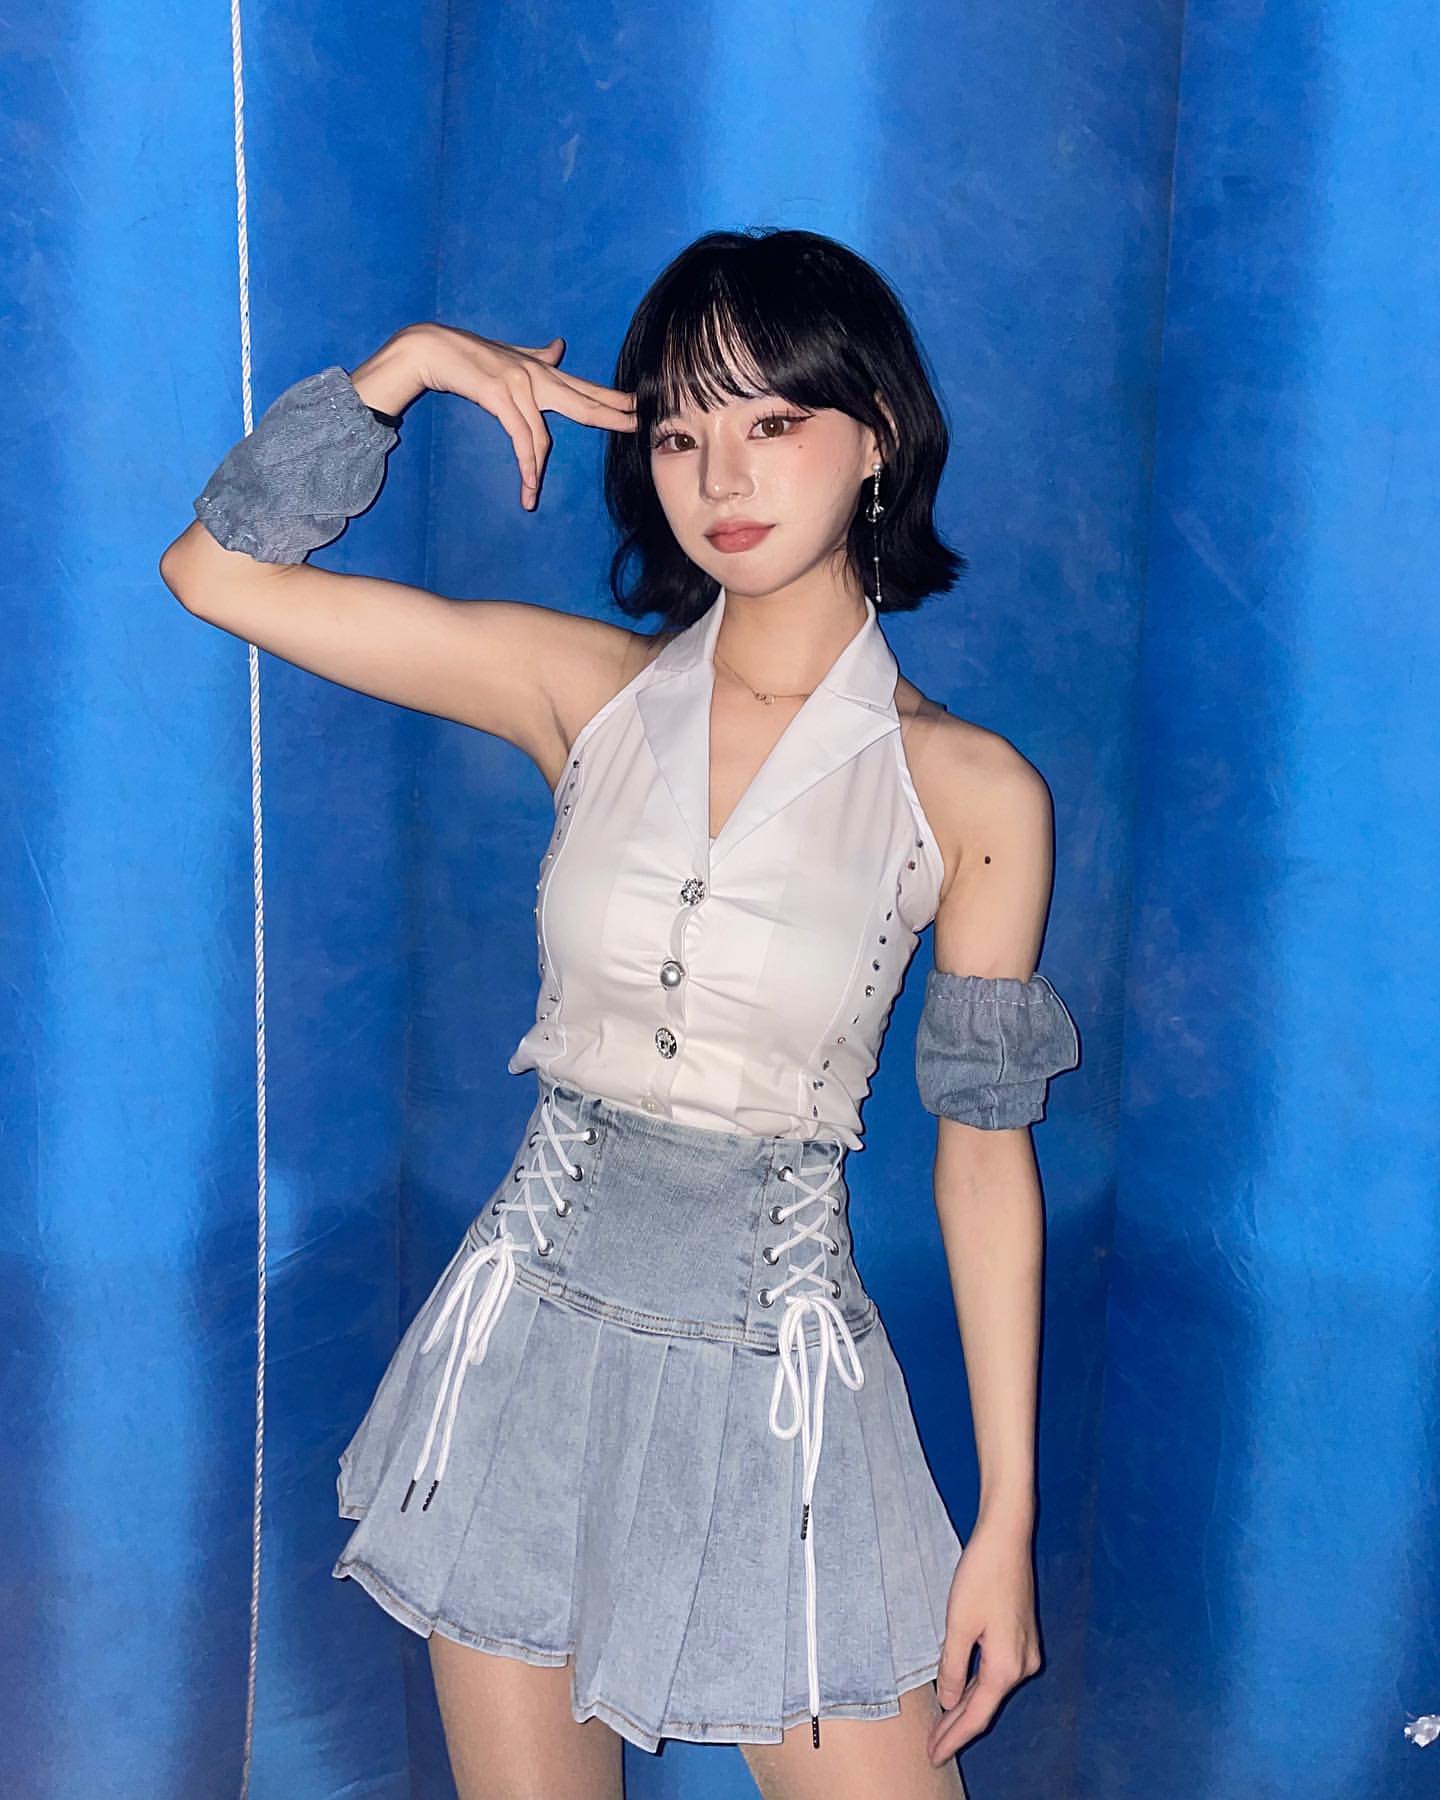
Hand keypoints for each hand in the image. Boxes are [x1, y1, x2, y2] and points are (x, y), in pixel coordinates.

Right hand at [407, 321, 637, 510]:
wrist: (432, 347)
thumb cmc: (470, 356)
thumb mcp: (510, 355)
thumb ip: (538, 356)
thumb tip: (560, 346)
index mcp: (542, 371)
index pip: (585, 387)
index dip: (612, 398)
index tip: (639, 406)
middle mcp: (536, 376)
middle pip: (582, 402)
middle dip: (610, 415)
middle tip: (636, 426)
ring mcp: (519, 386)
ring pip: (542, 435)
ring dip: (538, 470)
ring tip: (535, 494)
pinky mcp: (499, 396)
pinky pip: (518, 438)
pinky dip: (523, 464)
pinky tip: (526, 485)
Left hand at [925, 1517, 1042, 1768]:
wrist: (1007, 1538)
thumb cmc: (981, 1576)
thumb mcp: (959, 1624)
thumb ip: (952, 1667)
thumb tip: (948, 1702)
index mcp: (1006, 1667)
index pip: (976, 1715)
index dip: (953, 1738)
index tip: (933, 1756)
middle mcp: (1023, 1665)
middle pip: (986, 1706)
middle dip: (958, 1727)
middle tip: (932, 1748)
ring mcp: (1026, 1651)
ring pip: (991, 1690)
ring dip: (967, 1706)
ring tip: (942, 1726)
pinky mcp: (1022, 1636)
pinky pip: (997, 1673)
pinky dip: (977, 1687)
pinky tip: (960, 1691)